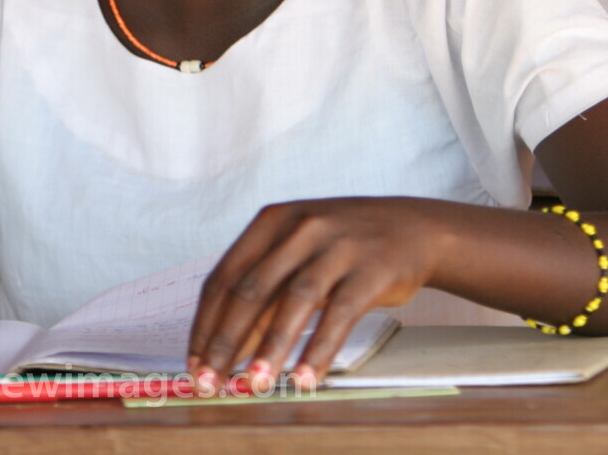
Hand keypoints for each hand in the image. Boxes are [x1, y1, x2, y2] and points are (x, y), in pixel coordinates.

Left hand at [187, 198, 445, 390]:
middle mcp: (299, 227)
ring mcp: (336, 246)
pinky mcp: (371, 269)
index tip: (194, 363)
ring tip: (256, 386)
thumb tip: (226, 349)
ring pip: (293, 300)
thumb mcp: (296, 252)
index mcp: (270, 221)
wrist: (414, 227)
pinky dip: (319, 349)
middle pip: (250, 290)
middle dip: (226, 342)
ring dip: (271, 348)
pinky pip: (339, 315)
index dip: (205, 323)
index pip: (223, 277)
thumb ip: (263, 292)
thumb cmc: (342, 246)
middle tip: (212, 382)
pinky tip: (305, 378)